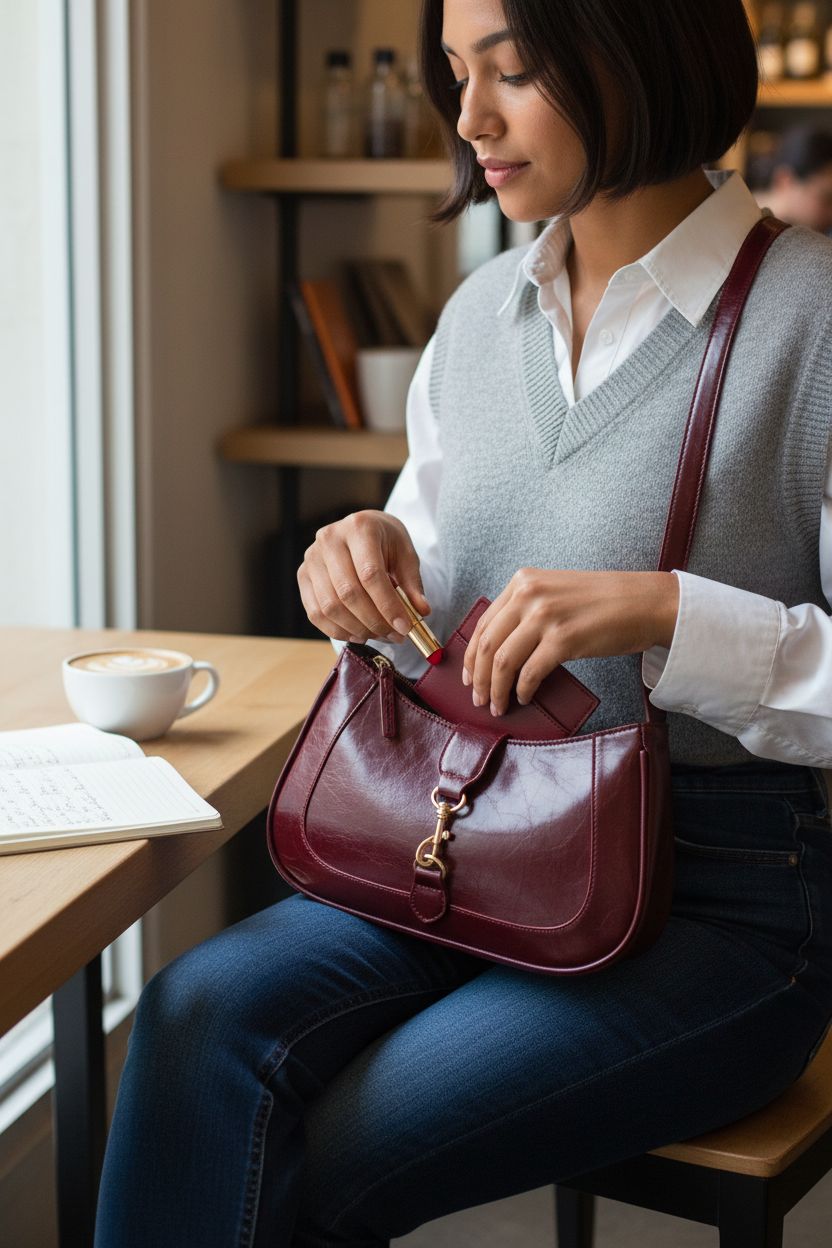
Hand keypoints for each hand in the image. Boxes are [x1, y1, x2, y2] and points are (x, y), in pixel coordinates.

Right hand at [297, 510, 430, 643]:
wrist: (361, 530)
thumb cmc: (386, 542)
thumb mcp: (406, 555)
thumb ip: (413, 584)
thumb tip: (421, 613)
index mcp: (359, 527)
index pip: (370, 574)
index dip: (388, 605)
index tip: (405, 627)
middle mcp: (329, 539)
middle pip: (348, 593)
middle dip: (374, 621)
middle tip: (395, 636)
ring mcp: (312, 558)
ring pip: (330, 607)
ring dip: (357, 629)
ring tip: (380, 635)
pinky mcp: (302, 575)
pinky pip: (316, 613)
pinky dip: (338, 630)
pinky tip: (359, 634)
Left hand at [462, 568, 678, 715]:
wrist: (643, 602)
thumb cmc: (601, 603)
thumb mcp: (555, 591)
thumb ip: (525, 609)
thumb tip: (496, 648)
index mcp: (523, 581)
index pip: (483, 624)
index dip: (470, 656)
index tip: (468, 677)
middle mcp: (529, 594)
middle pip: (486, 645)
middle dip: (477, 678)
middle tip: (478, 699)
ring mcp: (545, 616)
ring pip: (502, 661)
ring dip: (496, 690)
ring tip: (498, 706)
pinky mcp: (564, 639)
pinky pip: (530, 673)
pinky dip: (522, 690)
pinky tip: (524, 698)